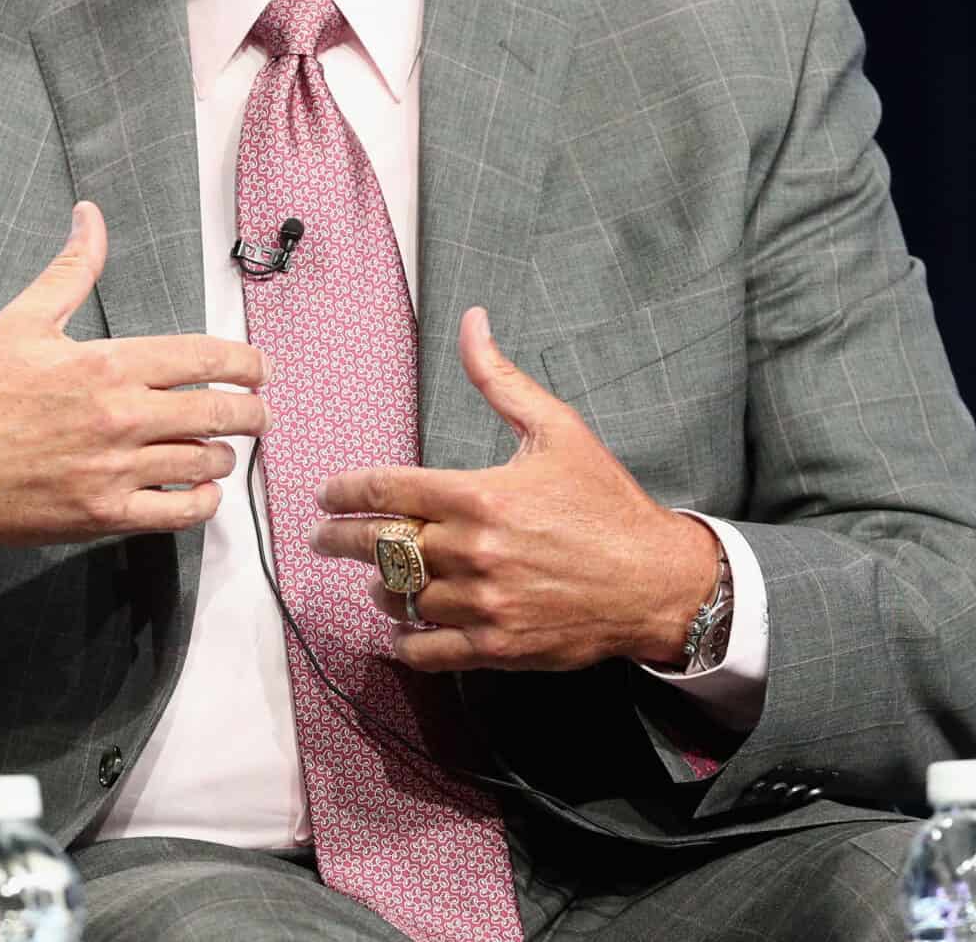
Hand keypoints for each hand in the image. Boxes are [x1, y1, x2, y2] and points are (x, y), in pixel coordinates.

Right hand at [0, 202, 272, 569]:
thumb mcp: (23, 320)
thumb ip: (73, 268)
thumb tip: (90, 215)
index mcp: (109, 364)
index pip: (207, 357)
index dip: (248, 363)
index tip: (260, 368)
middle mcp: (122, 416)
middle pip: (221, 412)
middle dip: (253, 411)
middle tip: (259, 411)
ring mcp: (116, 471)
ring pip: (207, 462)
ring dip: (226, 455)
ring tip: (222, 449)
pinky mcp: (105, 516)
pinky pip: (180, 513)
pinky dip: (203, 502)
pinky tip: (200, 490)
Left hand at [310, 306, 720, 672]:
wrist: (655, 579)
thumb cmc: (606, 503)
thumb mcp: (557, 428)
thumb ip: (500, 379)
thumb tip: (472, 324)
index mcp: (479, 495)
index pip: (387, 490)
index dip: (346, 491)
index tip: (327, 495)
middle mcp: (472, 550)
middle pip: (380, 544)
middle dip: (339, 538)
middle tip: (321, 537)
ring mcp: (482, 602)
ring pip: (399, 597)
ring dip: (378, 586)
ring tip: (373, 578)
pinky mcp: (495, 645)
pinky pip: (428, 651)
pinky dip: (405, 643)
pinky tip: (398, 632)